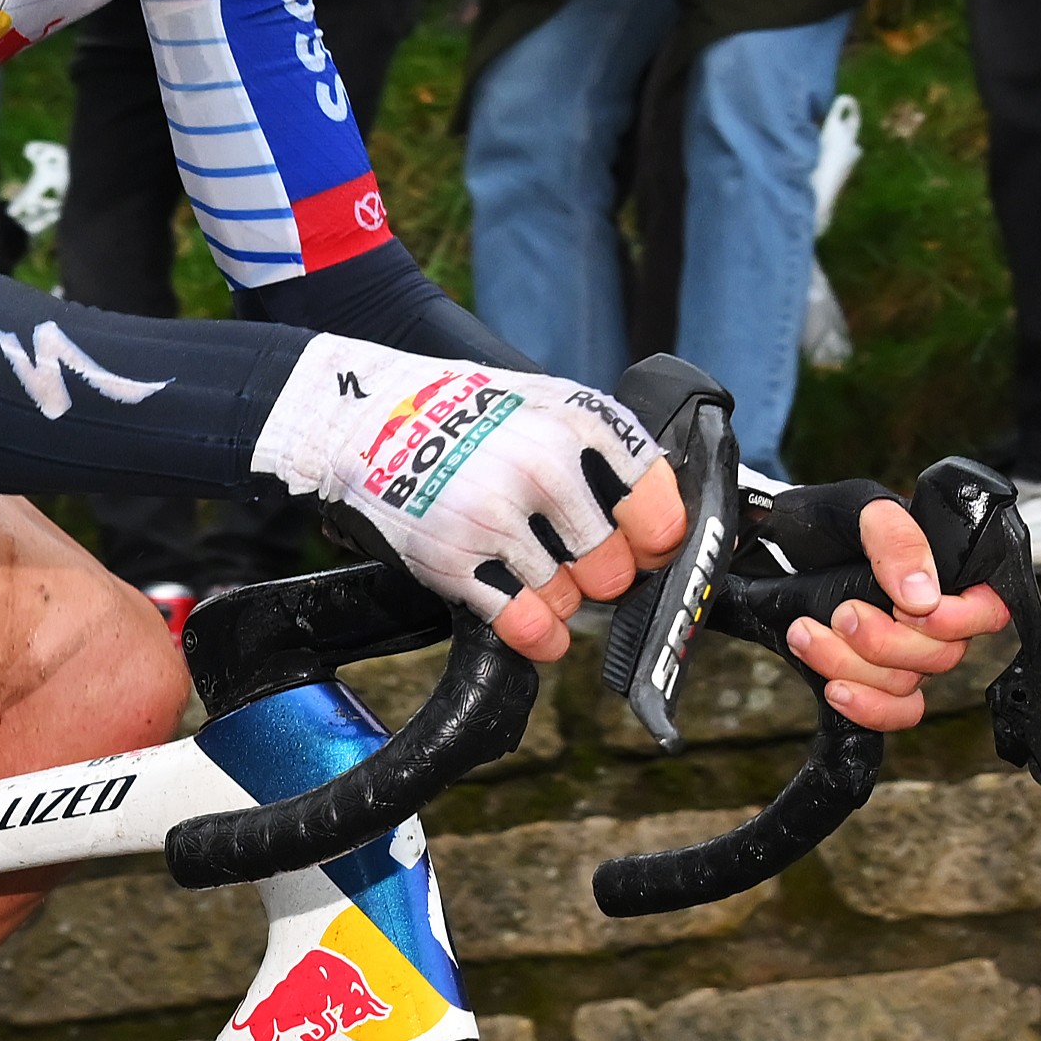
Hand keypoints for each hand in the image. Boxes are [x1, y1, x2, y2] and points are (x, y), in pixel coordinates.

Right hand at [253, 349, 681, 662]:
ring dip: (557, 597)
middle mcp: (544, 471)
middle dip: (600, 575)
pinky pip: (525, 623)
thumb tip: (666, 520)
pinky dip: (537, 634)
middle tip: (578, 561)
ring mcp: (497, 517)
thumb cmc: (473, 418)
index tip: (643, 550)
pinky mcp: (455, 559)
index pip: (657, 512)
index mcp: (579, 428)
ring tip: (528, 564)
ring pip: (567, 600)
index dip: (654, 543)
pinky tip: (537, 625)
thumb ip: (608, 454)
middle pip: (613, 569)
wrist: (374, 419)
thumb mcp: (551, 406)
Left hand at [784, 494, 1020, 736]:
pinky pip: (896, 712)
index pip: (988, 610)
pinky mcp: (875, 676)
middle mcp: (935, 617)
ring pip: (906, 683)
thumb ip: (896, 540)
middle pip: (942, 656)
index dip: (956, 620)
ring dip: (849, 664)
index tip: (908, 610)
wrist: (776, 547)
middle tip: (840, 612)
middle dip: (884, 642)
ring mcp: (906, 652)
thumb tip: (925, 597)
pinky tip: (834, 689)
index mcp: (948, 573)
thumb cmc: (826, 522)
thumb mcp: (861, 510)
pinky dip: (867, 708)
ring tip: (806, 631)